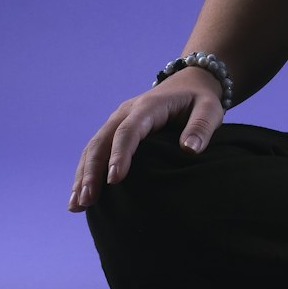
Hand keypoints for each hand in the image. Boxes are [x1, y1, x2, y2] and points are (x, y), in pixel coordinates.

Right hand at [68, 67, 224, 212]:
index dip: (120, 154)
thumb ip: (201, 127)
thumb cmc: (201, 100)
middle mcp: (127, 111)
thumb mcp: (210, 109)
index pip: (129, 130)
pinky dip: (85, 172)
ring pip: (93, 147)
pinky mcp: (115, 130)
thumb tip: (190, 150)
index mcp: (149, 106)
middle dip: (93, 171)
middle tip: (88, 200)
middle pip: (103, 140)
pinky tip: (79, 197)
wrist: (189, 83)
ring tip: (77, 205)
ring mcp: (118, 120)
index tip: (114, 180)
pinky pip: (95, 150)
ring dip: (83, 175)